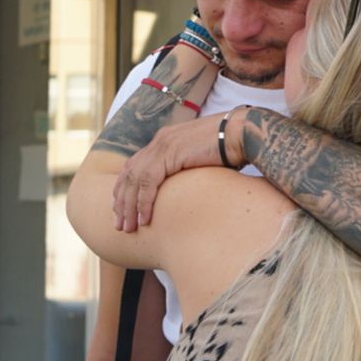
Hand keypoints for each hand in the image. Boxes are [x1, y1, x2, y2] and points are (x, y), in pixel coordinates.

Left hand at [111, 113, 237, 231]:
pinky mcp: (169, 152)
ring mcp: (163, 145)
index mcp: (164, 141)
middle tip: (119, 225)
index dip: (124, 189)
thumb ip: (187, 172)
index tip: (121, 209)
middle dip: (121, 202)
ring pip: (134, 181)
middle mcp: (159, 141)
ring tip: (128, 227)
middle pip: (129, 175)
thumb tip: (185, 192)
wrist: (241, 133)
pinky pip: (148, 182)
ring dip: (129, 207)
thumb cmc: (230, 149)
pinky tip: (144, 219)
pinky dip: (144, 202)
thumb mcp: (201, 161)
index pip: (134, 167)